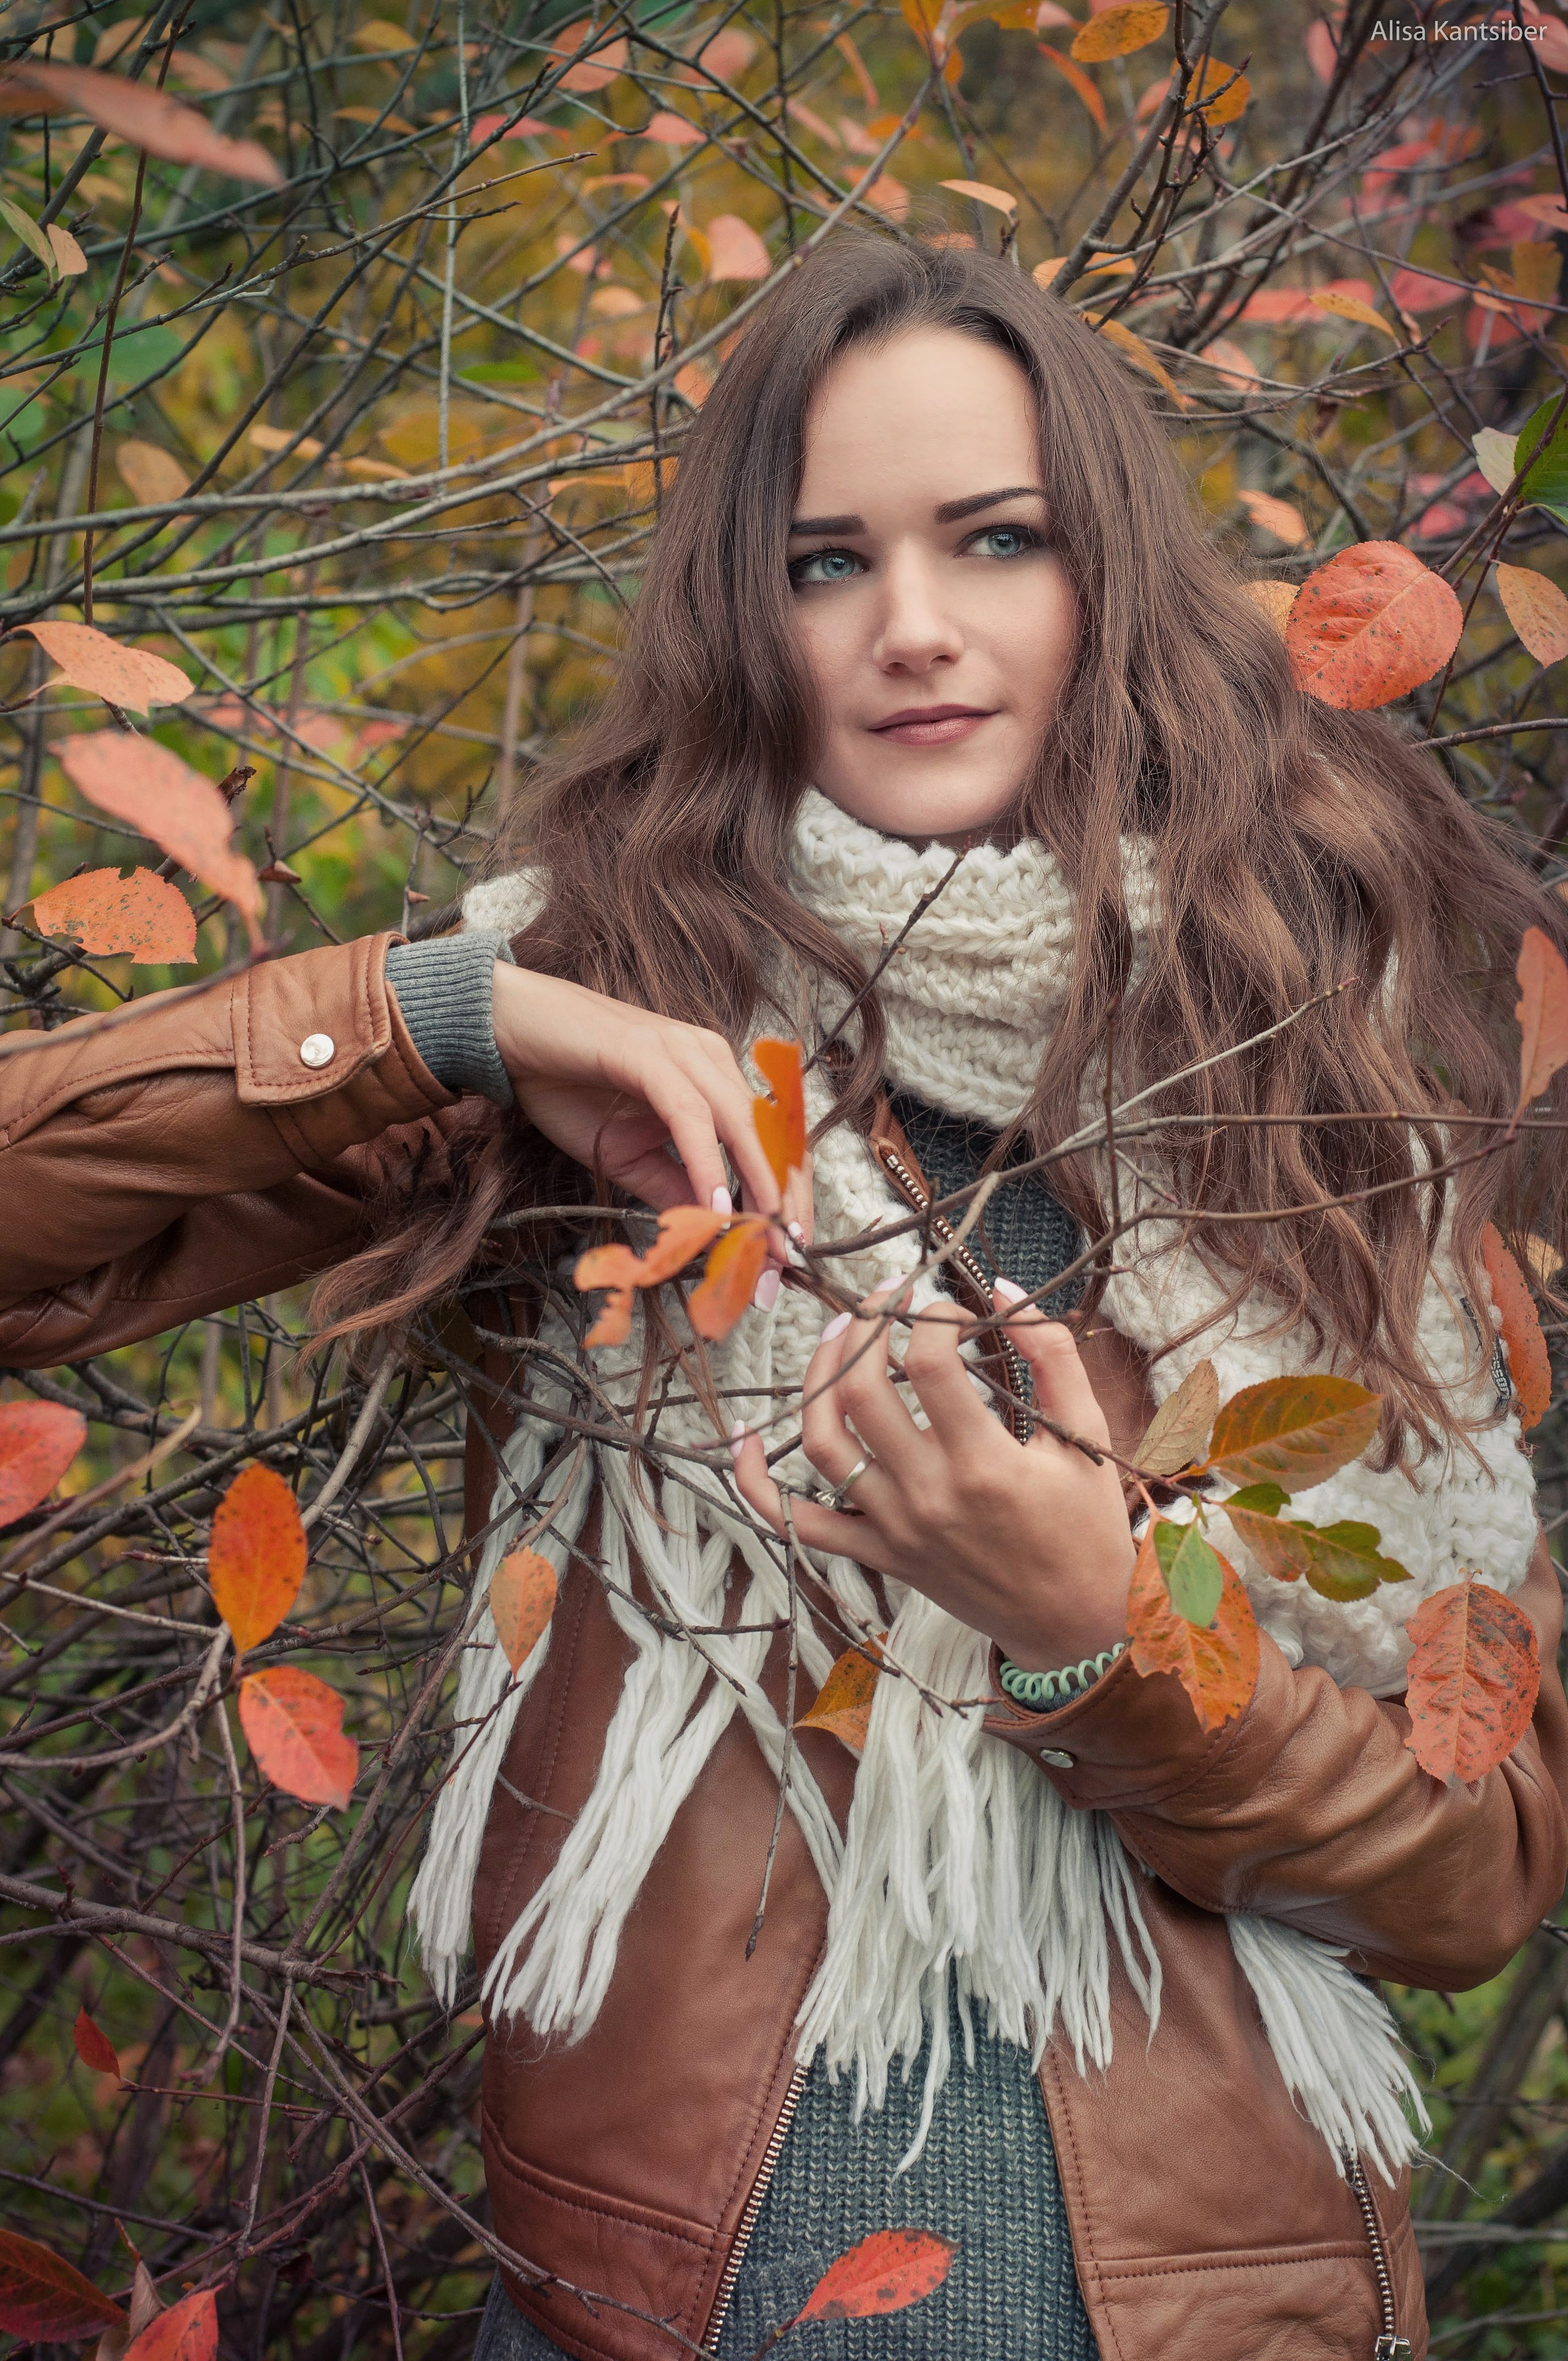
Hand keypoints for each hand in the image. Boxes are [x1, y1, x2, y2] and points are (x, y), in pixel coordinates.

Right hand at [490, 962, 813, 1257]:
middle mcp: (711, 1059)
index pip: (768, 1140)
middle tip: (792, 1256)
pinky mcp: (651, 1055)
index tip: (791, 1249)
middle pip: (769, 1135)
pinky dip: (706, 1162)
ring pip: (740, 1123)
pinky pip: (690, 1116)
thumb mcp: (628, 1155)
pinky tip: (716, 1203)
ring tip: (768, 1237)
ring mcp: (684, 1052)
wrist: (511, 1035)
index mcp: (714, 1077)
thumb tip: (711, 1231)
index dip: (785, 1195)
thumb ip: (673, 1186)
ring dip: (759, 1184)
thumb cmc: (567, 1087)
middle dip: (785, 1199)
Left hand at [730, 1278, 1133, 1671]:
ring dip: (816, 1381)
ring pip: (824, 1445)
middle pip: (861, 1394)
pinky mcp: (879, 1557)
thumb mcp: (1087, 1435)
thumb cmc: (1088, 1526)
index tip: (947, 1308)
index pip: (930, 1365)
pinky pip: (799, 1524)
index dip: (930, 1316)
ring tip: (836, 1338)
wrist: (1079, 1625)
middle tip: (881, 1302)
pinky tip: (747, 1442)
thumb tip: (1001, 1286)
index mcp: (986, 1464)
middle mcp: (930, 1497)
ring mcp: (896, 1530)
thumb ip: (1051, 1353)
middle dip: (862, 1330)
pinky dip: (760, 1486)